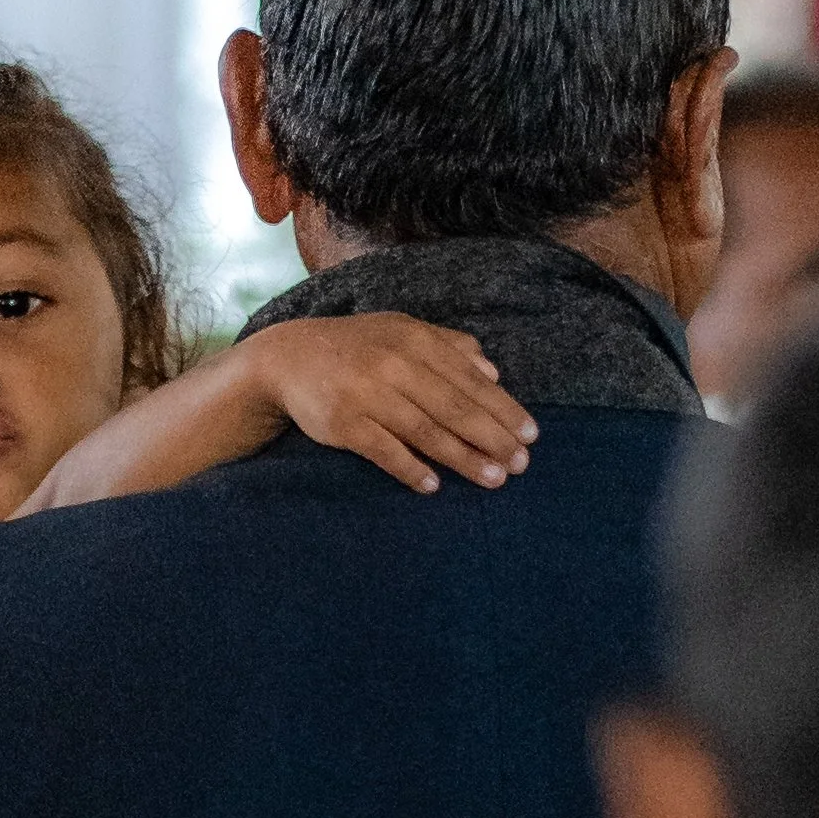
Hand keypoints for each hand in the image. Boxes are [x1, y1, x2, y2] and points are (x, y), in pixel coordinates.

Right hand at [247, 315, 536, 491]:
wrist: (287, 357)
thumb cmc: (355, 347)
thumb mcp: (401, 331)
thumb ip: (448, 346)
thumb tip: (493, 371)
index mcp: (415, 340)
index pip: (469, 380)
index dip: (503, 409)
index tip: (530, 435)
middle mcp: (394, 364)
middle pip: (454, 407)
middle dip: (493, 437)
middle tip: (521, 464)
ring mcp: (367, 394)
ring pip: (425, 430)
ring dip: (463, 458)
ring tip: (493, 479)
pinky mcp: (343, 423)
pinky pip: (383, 450)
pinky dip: (409, 468)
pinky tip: (433, 486)